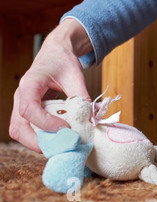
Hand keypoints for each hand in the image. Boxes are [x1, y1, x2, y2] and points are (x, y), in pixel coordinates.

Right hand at [9, 19, 92, 151]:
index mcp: (29, 84)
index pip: (29, 109)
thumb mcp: (75, 75)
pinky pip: (28, 129)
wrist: (56, 53)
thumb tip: (93, 118)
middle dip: (37, 142)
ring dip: (38, 143)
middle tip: (61, 148)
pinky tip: (59, 140)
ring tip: (61, 146)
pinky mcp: (27, 111)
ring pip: (20, 131)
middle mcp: (20, 96)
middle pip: (18, 127)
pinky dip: (41, 138)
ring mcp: (20, 105)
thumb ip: (82, 96)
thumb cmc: (63, 62)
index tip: (65, 129)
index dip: (45, 123)